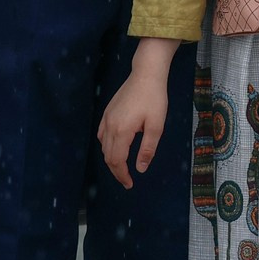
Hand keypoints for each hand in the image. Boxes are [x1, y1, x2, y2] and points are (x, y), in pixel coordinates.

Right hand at [97, 38, 180, 187]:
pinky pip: (102, 135)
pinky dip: (106, 146)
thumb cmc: (154, 99)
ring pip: (103, 146)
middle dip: (116, 171)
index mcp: (122, 132)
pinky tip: (114, 148)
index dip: (122, 175)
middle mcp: (110, 126)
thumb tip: (140, 169)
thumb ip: (147, 149)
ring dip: (111, 159)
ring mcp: (106, 118)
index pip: (117, 161)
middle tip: (127, 181)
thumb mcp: (156, 126)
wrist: (146, 74)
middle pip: (108, 156)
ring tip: (122, 167)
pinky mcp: (107, 112)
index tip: (130, 184)